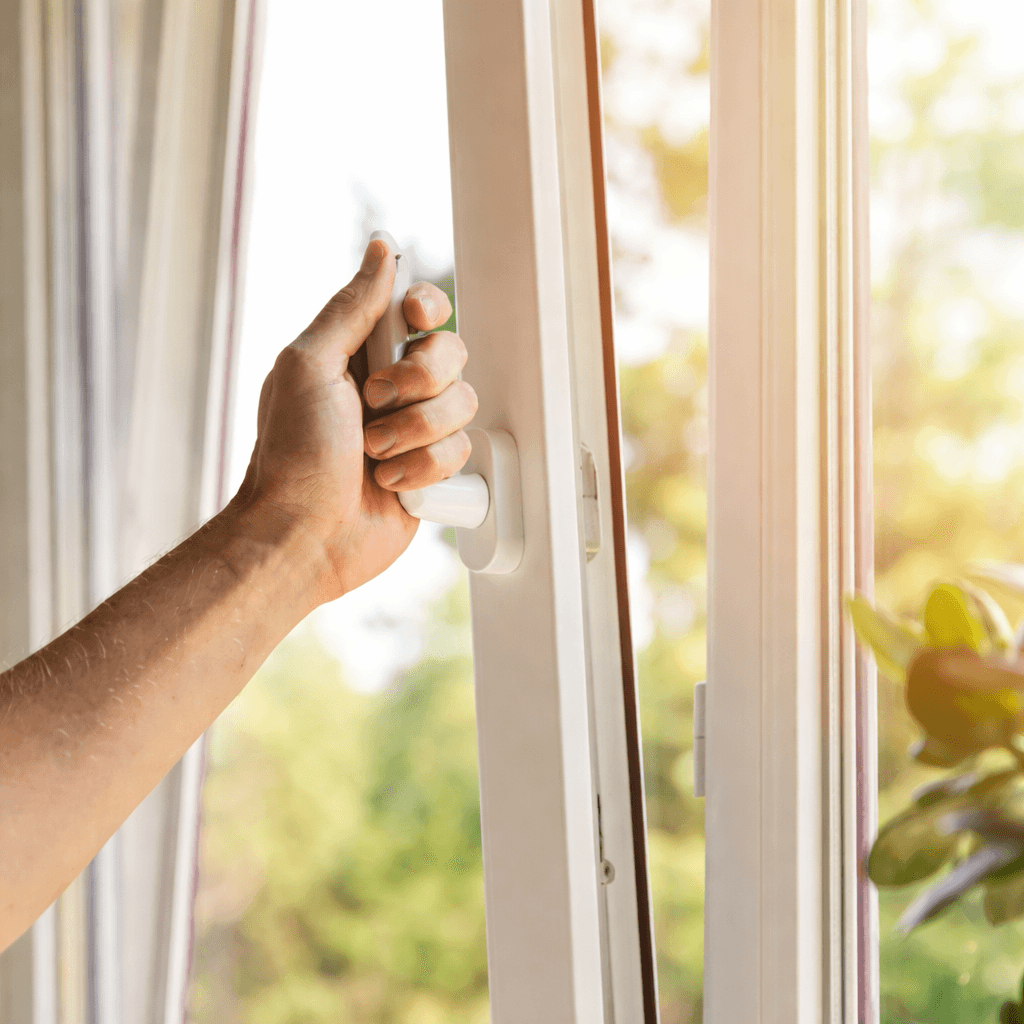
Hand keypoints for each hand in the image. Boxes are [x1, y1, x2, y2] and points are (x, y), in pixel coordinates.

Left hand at [231, 238, 476, 602]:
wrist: (305, 534)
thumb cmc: (292, 455)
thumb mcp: (309, 364)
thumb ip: (352, 307)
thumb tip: (380, 249)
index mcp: (360, 353)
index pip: (419, 309)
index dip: (428, 310)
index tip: (413, 323)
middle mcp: (392, 388)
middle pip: (451, 353)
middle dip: (417, 382)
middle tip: (374, 405)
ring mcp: (414, 430)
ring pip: (462, 404)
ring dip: (415, 432)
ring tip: (373, 455)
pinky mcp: (431, 470)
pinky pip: (462, 452)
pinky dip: (423, 469)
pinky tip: (389, 483)